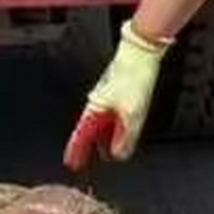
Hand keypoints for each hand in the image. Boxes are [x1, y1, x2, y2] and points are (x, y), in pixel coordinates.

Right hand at [64, 19, 171, 170]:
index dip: (77, 150)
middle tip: (85, 160)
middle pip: (92, 130)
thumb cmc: (133, 75)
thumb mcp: (132, 113)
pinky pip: (113, 114)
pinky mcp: (120, 90)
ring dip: (104, 137)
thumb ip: (126, 137)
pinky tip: (121, 130)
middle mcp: (99, 102)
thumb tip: (120, 154)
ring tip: (107, 151)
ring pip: (103, 122)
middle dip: (90, 146)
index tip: (72, 163)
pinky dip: (114, 126)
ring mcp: (109, 96)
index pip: (82, 135)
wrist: (141, 50)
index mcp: (95, 108)